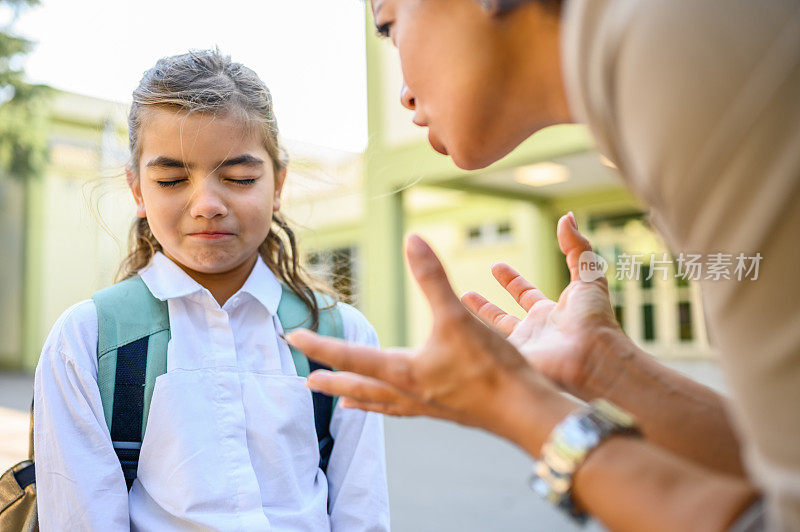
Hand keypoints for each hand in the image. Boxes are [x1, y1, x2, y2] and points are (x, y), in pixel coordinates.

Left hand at [287, 234, 572, 451]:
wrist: (525, 412)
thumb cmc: (492, 368)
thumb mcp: (459, 317)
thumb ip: (433, 278)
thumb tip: (413, 240)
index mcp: (404, 371)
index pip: (350, 356)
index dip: (320, 345)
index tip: (293, 338)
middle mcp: (409, 392)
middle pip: (359, 387)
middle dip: (332, 382)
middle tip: (306, 382)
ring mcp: (427, 406)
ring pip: (382, 403)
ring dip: (358, 399)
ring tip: (343, 402)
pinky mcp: (447, 412)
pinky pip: (407, 410)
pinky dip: (391, 406)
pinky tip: (402, 404)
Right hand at [462, 212, 623, 398]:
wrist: (591, 358)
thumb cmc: (594, 320)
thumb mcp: (588, 277)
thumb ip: (577, 247)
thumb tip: (568, 217)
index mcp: (550, 312)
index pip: (526, 294)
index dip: (511, 280)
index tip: (495, 267)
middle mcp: (533, 332)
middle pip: (503, 318)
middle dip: (485, 307)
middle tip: (467, 294)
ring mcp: (521, 350)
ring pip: (490, 336)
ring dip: (472, 326)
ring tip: (451, 314)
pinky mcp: (511, 365)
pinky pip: (485, 351)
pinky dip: (469, 342)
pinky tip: (449, 333)